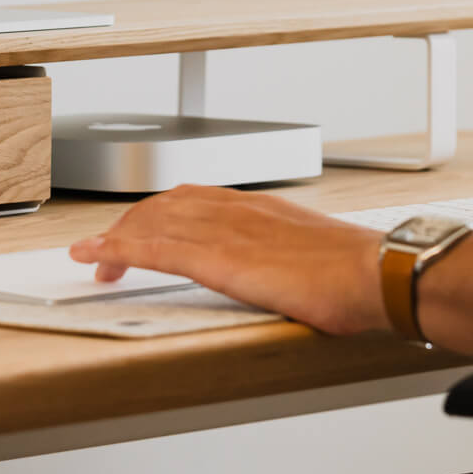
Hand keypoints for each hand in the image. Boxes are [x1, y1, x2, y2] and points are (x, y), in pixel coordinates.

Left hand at [68, 186, 386, 335]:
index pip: (191, 197)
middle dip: (129, 226)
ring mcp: (223, 231)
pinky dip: (116, 251)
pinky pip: (152, 249)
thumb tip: (288, 276)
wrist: (378, 274)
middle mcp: (235, 210)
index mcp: (258, 207)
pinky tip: (97, 259)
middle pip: (162, 206)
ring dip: (114, 239)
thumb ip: (288, 256)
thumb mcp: (314, 253)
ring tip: (94, 258)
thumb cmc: (361, 272)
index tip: (141, 227)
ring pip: (150, 223)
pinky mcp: (217, 258)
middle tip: (108, 251)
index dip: (158, 212)